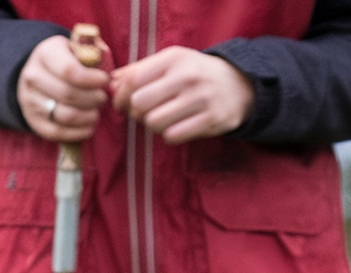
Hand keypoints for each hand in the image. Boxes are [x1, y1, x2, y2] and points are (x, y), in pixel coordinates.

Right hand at [18, 35, 110, 141]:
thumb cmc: (65, 62)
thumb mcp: (75, 48)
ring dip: (88, 117)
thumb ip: (91, 52)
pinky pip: (60, 133)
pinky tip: (89, 125)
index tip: (105, 80)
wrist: (37, 77)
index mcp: (45, 54)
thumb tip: (106, 63)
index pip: (69, 70)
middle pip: (69, 95)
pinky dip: (80, 132)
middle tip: (102, 98)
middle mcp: (32, 76)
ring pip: (66, 116)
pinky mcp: (35, 122)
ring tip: (96, 112)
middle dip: (93, 99)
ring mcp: (31, 101)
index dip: (91, 79)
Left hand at [110, 48, 254, 143]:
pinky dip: (168, 135)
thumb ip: (140, 70)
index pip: (134, 79)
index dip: (121, 95)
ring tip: (160, 119)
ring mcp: (200, 100)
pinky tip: (174, 128)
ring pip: (155, 123)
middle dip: (135, 113)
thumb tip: (111, 84)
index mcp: (174, 59)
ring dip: (152, 125)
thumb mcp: (171, 62)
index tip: (120, 103)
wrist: (239, 85)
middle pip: (141, 104)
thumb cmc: (196, 74)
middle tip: (141, 114)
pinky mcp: (211, 121)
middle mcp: (187, 77)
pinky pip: (173, 136)